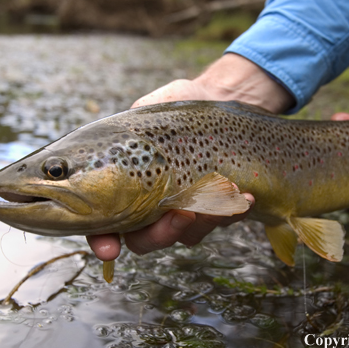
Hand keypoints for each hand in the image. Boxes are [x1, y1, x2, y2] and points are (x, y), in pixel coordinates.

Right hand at [87, 54, 293, 260]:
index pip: (104, 224)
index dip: (102, 241)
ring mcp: (183, 210)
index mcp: (124, 185)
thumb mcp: (148, 109)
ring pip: (187, 236)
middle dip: (162, 233)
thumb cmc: (178, 103)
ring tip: (224, 191)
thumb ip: (129, 129)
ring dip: (205, 220)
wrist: (221, 98)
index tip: (110, 249)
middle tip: (182, 214)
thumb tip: (122, 139)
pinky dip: (233, 210)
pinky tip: (245, 195)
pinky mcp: (215, 208)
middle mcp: (150, 205)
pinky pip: (221, 221)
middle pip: (145, 241)